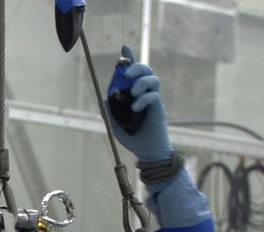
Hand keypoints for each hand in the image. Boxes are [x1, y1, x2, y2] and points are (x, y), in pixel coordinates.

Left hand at [109, 46, 172, 163]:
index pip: (132, 72)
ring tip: (132, 93)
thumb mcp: (114, 124)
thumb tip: (104, 97)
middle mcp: (144, 92)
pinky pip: (154, 96)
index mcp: (133, 93)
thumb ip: (109, 111)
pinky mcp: (158, 108)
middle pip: (145, 70)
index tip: (124, 47)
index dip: (129, 58)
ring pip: (153, 78)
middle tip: (125, 73)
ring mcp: (153, 99)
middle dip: (136, 66)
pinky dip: (143, 99)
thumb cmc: (131, 136)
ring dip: (141, 81)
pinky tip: (136, 108)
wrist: (146, 151)